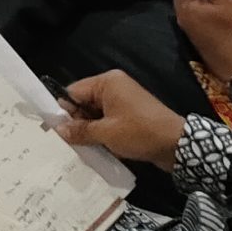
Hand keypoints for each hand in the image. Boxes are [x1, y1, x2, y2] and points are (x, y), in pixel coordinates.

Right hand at [55, 71, 185, 169]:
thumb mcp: (107, 133)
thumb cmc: (140, 133)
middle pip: (84, 102)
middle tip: (67, 143)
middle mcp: (114, 86)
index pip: (74, 92)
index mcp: (107, 83)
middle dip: (77, 122)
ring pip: (95, 113)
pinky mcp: (130, 114)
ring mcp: (123, 100)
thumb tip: (57, 130)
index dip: (64, 111)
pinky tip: (96, 147)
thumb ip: (80, 130)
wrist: (177, 145)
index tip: (55, 130)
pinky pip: (107, 120)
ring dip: (89, 129)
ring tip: (81, 147)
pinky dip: (101, 132)